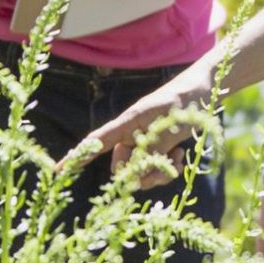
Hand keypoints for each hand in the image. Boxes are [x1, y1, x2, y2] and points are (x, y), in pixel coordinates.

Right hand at [90, 56, 217, 185]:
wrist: (204, 87)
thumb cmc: (187, 98)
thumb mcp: (172, 122)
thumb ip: (154, 146)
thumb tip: (136, 170)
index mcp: (129, 121)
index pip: (97, 140)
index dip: (79, 155)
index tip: (59, 170)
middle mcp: (132, 134)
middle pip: (121, 167)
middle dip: (141, 175)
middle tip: (165, 166)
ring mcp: (144, 142)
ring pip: (139, 173)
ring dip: (158, 172)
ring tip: (177, 156)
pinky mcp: (157, 148)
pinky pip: (154, 170)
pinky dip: (167, 168)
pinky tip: (180, 155)